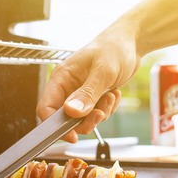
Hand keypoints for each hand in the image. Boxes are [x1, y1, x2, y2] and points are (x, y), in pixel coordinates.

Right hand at [36, 24, 138, 141]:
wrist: (132, 43)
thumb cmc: (115, 48)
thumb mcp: (103, 71)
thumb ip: (87, 93)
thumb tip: (71, 112)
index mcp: (61, 78)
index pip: (46, 108)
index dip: (55, 125)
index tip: (72, 135)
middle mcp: (67, 87)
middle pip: (65, 118)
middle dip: (85, 120)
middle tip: (100, 113)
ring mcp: (80, 93)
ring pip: (82, 119)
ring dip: (99, 113)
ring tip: (110, 96)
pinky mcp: (92, 97)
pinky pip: (95, 114)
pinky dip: (106, 109)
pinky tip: (113, 94)